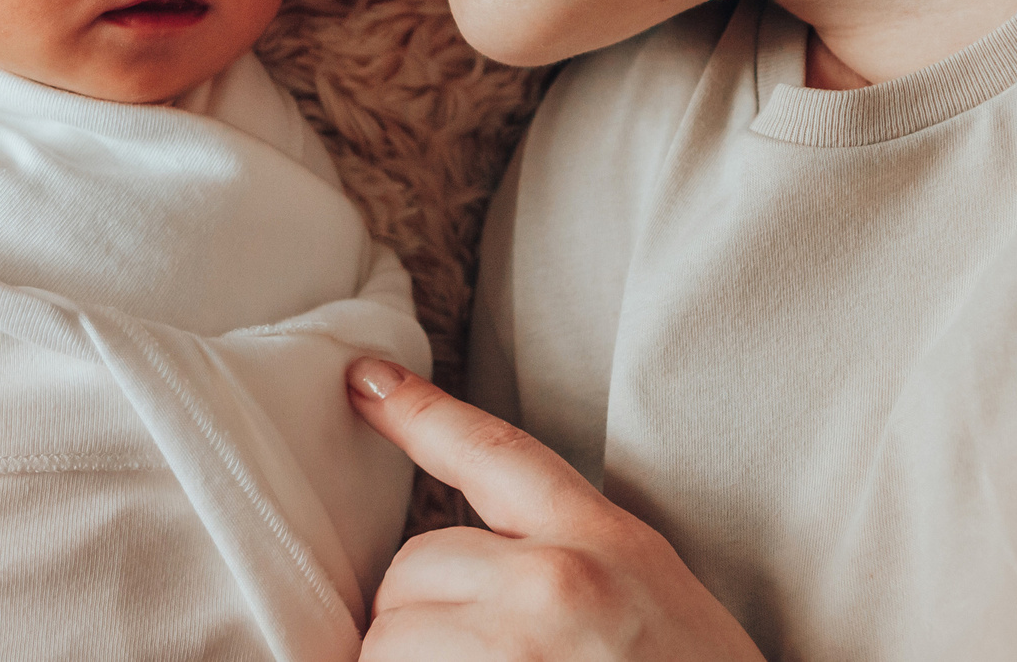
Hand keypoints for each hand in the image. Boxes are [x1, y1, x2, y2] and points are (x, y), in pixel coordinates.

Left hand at [346, 359, 770, 661]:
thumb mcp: (652, 596)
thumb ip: (568, 562)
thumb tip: (468, 572)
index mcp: (603, 544)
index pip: (495, 452)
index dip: (420, 413)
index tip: (364, 381)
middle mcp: (551, 587)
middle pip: (411, 570)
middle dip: (421, 619)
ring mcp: (509, 653)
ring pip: (386, 642)